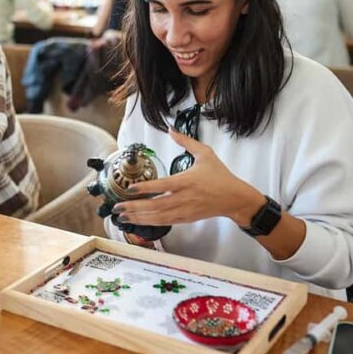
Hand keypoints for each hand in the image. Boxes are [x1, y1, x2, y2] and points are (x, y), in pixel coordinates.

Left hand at [113, 131, 263, 226]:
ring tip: (122, 215)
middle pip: (155, 205)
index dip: (146, 188)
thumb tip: (171, 130)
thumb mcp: (206, 154)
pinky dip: (150, 223)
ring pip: (158, 216)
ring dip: (138, 217)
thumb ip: (186, 142)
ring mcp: (184, 210)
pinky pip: (164, 222)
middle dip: (134, 207)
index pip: (162, 185)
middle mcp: (184, 197)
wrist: (235, 199)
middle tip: (117, 206)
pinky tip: (138, 221)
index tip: (130, 188)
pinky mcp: (186, 218)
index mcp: (187, 181)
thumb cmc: (221, 176)